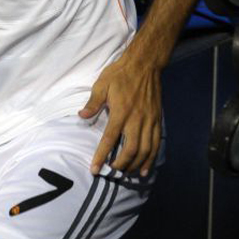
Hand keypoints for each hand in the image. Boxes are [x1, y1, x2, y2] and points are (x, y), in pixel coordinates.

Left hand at [79, 51, 161, 175]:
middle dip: (121, 165)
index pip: (110, 139)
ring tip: (127, 174)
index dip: (102, 156)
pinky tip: (145, 169)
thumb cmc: (120, 74)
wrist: (145, 65)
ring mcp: (149, 121)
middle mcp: (137, 119)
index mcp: (121, 111)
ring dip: (136, 165)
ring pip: (145, 150)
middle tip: (111, 172)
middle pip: (131, 149)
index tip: (95, 169)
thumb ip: (93, 102)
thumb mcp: (102, 84)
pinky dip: (151, 158)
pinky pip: (156, 143)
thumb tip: (82, 116)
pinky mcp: (157, 120)